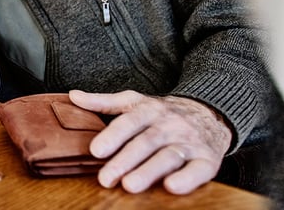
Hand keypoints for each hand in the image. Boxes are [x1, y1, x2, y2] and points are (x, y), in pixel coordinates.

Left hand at [69, 89, 231, 194]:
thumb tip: (73, 96)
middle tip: (106, 178)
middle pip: (146, 142)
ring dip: (149, 171)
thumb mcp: (134, 102)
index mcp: (150, 110)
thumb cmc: (163, 113)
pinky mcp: (208, 160)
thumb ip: (104, 102)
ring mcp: (190, 142)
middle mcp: (170, 125)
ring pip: (169, 156)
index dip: (112, 136)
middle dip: (125, 160)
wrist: (210, 115)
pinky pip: (199, 170)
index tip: (95, 151)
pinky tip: (171, 187)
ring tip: (130, 186)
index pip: (129, 122)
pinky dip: (187, 179)